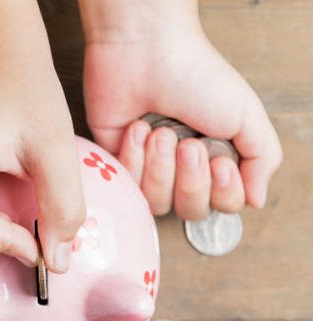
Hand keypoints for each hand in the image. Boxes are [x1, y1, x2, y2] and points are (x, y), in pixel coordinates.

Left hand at [79, 0, 282, 219]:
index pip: (224, 204)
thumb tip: (257, 200)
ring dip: (160, 168)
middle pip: (190, 210)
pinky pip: (126, 188)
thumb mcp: (246, 115)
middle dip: (190, 180)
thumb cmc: (196, 76)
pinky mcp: (117, 164)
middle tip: (187, 145)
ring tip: (160, 132)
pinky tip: (137, 128)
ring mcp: (149, 168)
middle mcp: (183, 169)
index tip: (218, 162)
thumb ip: (262, 159)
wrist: (146, 52)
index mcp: (216, 159)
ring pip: (157, 203)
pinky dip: (134, 157)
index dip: (222, 191)